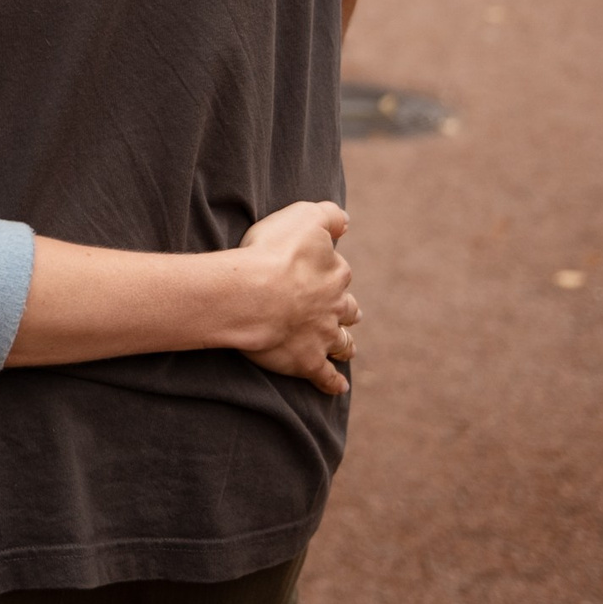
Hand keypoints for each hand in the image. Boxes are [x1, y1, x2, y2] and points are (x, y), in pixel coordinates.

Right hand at [233, 201, 358, 396]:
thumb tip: (346, 222)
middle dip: (346, 310)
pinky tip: (338, 387)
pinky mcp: (307, 361)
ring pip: (342, 343)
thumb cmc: (273, 253)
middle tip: (344, 312)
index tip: (320, 270)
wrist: (255, 295)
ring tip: (346, 348)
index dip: (329, 269)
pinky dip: (332, 383)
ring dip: (345, 345)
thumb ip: (328, 216)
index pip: (339, 270)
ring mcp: (323, 336)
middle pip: (348, 310)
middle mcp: (334, 306)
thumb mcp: (303, 217)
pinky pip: (325, 376)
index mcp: (334, 272)